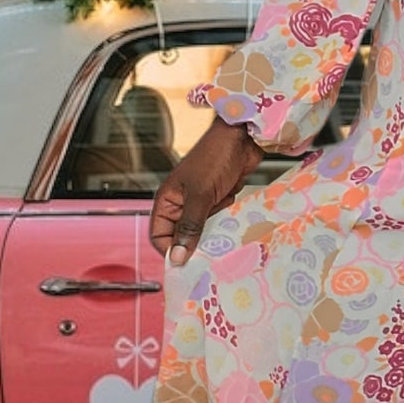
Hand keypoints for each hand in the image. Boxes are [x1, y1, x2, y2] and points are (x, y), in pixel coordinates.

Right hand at [148, 118, 264, 265]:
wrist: (243, 137)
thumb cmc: (215, 157)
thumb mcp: (200, 195)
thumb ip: (189, 227)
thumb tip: (177, 257)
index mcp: (168, 200)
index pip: (160, 236)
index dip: (170, 251)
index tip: (186, 264)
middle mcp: (182, 204)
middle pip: (182, 236)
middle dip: (196, 243)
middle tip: (210, 253)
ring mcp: (201, 203)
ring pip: (203, 231)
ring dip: (214, 231)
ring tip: (224, 228)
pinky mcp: (219, 201)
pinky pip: (219, 221)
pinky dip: (227, 221)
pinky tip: (233, 215)